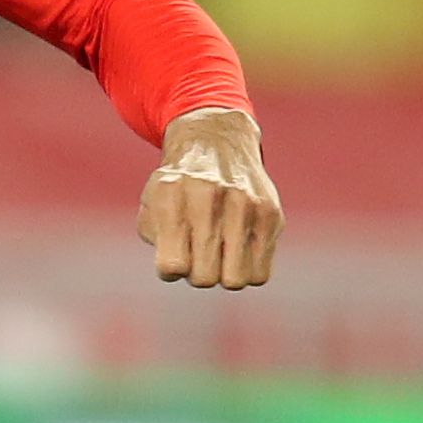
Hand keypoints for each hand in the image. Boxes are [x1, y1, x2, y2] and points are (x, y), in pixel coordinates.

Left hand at [139, 107, 281, 289]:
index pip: (173, 266)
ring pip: (235, 281)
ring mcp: (245, 205)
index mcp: (172, 196)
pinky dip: (247, 269)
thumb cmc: (179, 186)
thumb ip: (156, 239)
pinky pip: (260, 273)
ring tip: (219, 252)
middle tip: (198, 251)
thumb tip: (177, 269)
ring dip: (224, 275)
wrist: (216, 142)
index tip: (174, 252)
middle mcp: (209, 197)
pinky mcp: (271, 215)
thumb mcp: (151, 205)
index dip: (171, 269)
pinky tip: (239, 249)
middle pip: (204, 278)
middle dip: (197, 273)